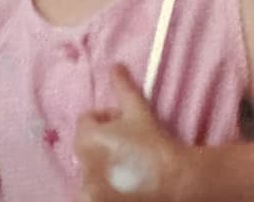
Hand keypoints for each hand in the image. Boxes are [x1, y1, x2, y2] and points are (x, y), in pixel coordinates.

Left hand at [74, 65, 185, 201]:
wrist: (172, 181)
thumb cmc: (154, 143)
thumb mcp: (139, 111)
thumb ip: (124, 88)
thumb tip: (115, 66)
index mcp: (86, 137)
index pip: (87, 120)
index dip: (107, 120)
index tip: (126, 127)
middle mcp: (81, 163)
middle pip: (87, 146)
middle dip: (103, 143)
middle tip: (129, 146)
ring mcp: (87, 187)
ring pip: (90, 168)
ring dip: (103, 165)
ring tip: (128, 166)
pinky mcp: (93, 201)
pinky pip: (93, 191)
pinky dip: (102, 189)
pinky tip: (125, 185)